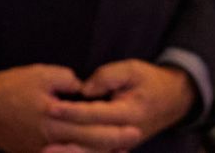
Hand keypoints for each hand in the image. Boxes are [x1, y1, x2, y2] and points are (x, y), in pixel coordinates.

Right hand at [0, 64, 141, 152]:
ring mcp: (38, 150)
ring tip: (120, 151)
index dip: (114, 125)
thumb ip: (68, 81)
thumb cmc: (10, 87)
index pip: (91, 123)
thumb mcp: (42, 74)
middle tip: (135, 138)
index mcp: (54, 117)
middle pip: (88, 145)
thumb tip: (84, 90)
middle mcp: (48, 139)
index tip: (133, 124)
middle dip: (113, 142)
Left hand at [44, 60, 195, 147]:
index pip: (96, 113)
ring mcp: (122, 146)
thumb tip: (84, 89)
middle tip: (42, 138)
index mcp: (130, 112)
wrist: (172, 101)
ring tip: (45, 152)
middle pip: (91, 141)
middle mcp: (126, 133)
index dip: (72, 111)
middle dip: (64, 139)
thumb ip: (109, 76)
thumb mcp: (133, 69)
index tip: (50, 107)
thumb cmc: (150, 81)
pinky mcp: (117, 149)